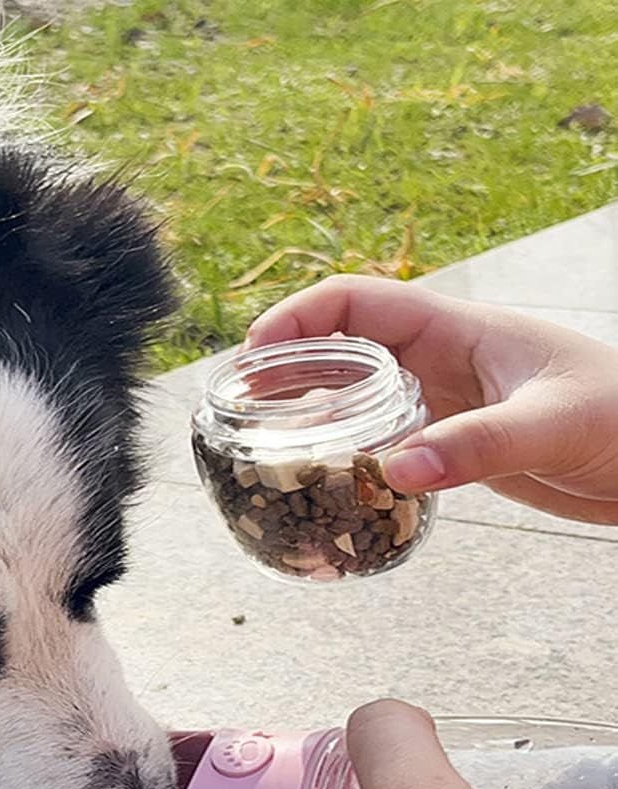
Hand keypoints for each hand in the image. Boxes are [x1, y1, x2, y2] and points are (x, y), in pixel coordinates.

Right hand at [244, 275, 617, 523]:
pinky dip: (344, 455)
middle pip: (341, 348)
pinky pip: (380, 440)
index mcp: (459, 330)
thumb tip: (396, 470)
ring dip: (309, 415)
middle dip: (286, 369)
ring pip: (355, 398)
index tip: (254, 354)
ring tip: (262, 446)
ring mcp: (443, 404)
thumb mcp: (553, 425)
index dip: (299, 318)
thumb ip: (478, 445)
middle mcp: (441, 361)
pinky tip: (325, 482)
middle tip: (238, 408)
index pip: (359, 301)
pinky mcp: (451, 444)